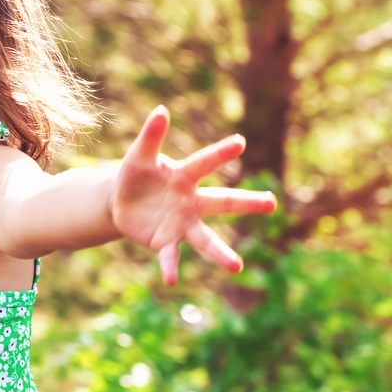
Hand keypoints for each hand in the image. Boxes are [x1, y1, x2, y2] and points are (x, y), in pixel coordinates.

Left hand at [111, 105, 277, 285]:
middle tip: (272, 203)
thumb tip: (161, 110)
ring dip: (220, 253)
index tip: (239, 142)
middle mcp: (191, 202)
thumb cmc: (135, 175)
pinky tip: (171, 280)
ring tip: (237, 267)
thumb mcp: (138, 156)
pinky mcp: (165, 241)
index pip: (204, 163)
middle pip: (222, 202)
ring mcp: (181, 224)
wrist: (119, 202)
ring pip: (205, 239)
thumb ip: (150, 137)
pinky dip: (171, 267)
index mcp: (184, 177)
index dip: (220, 153)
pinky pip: (170, 255)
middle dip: (246, 202)